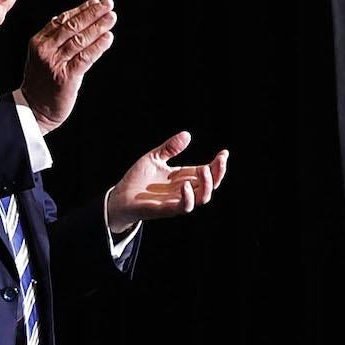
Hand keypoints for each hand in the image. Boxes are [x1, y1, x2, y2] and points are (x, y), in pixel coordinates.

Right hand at [21, 0, 115, 131]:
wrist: (33, 110)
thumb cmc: (42, 81)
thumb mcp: (43, 56)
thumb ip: (57, 38)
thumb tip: (79, 15)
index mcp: (38, 42)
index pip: (62, 20)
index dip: (81, 9)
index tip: (96, 2)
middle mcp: (45, 51)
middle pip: (72, 26)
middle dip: (93, 13)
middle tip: (109, 4)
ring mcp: (54, 64)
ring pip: (80, 40)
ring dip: (98, 27)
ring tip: (111, 18)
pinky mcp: (65, 78)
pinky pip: (85, 58)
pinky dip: (98, 47)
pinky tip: (108, 38)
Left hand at [106, 131, 228, 233]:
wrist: (120, 196)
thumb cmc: (137, 179)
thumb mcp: (154, 158)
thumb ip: (170, 148)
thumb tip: (187, 134)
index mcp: (183, 177)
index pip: (207, 172)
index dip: (218, 164)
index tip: (224, 153)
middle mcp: (184, 190)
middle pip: (210, 185)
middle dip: (218, 173)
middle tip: (220, 159)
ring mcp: (177, 200)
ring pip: (202, 197)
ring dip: (207, 185)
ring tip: (205, 170)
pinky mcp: (167, 209)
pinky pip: (184, 207)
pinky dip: (188, 197)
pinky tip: (184, 184)